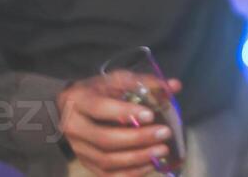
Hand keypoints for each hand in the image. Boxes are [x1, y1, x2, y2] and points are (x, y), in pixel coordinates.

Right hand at [56, 72, 181, 176]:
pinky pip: (106, 174)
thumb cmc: (100, 90)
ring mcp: (78, 149)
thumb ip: (146, 83)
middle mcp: (74, 127)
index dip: (125, 113)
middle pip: (105, 139)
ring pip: (105, 161)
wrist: (72, 107)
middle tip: (164, 134)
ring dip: (137, 158)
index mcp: (79, 100)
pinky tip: (150, 165)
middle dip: (137, 139)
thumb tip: (175, 86)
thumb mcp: (119, 79)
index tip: (151, 115)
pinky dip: (130, 173)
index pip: (100, 109)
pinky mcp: (85, 163)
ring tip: (162, 150)